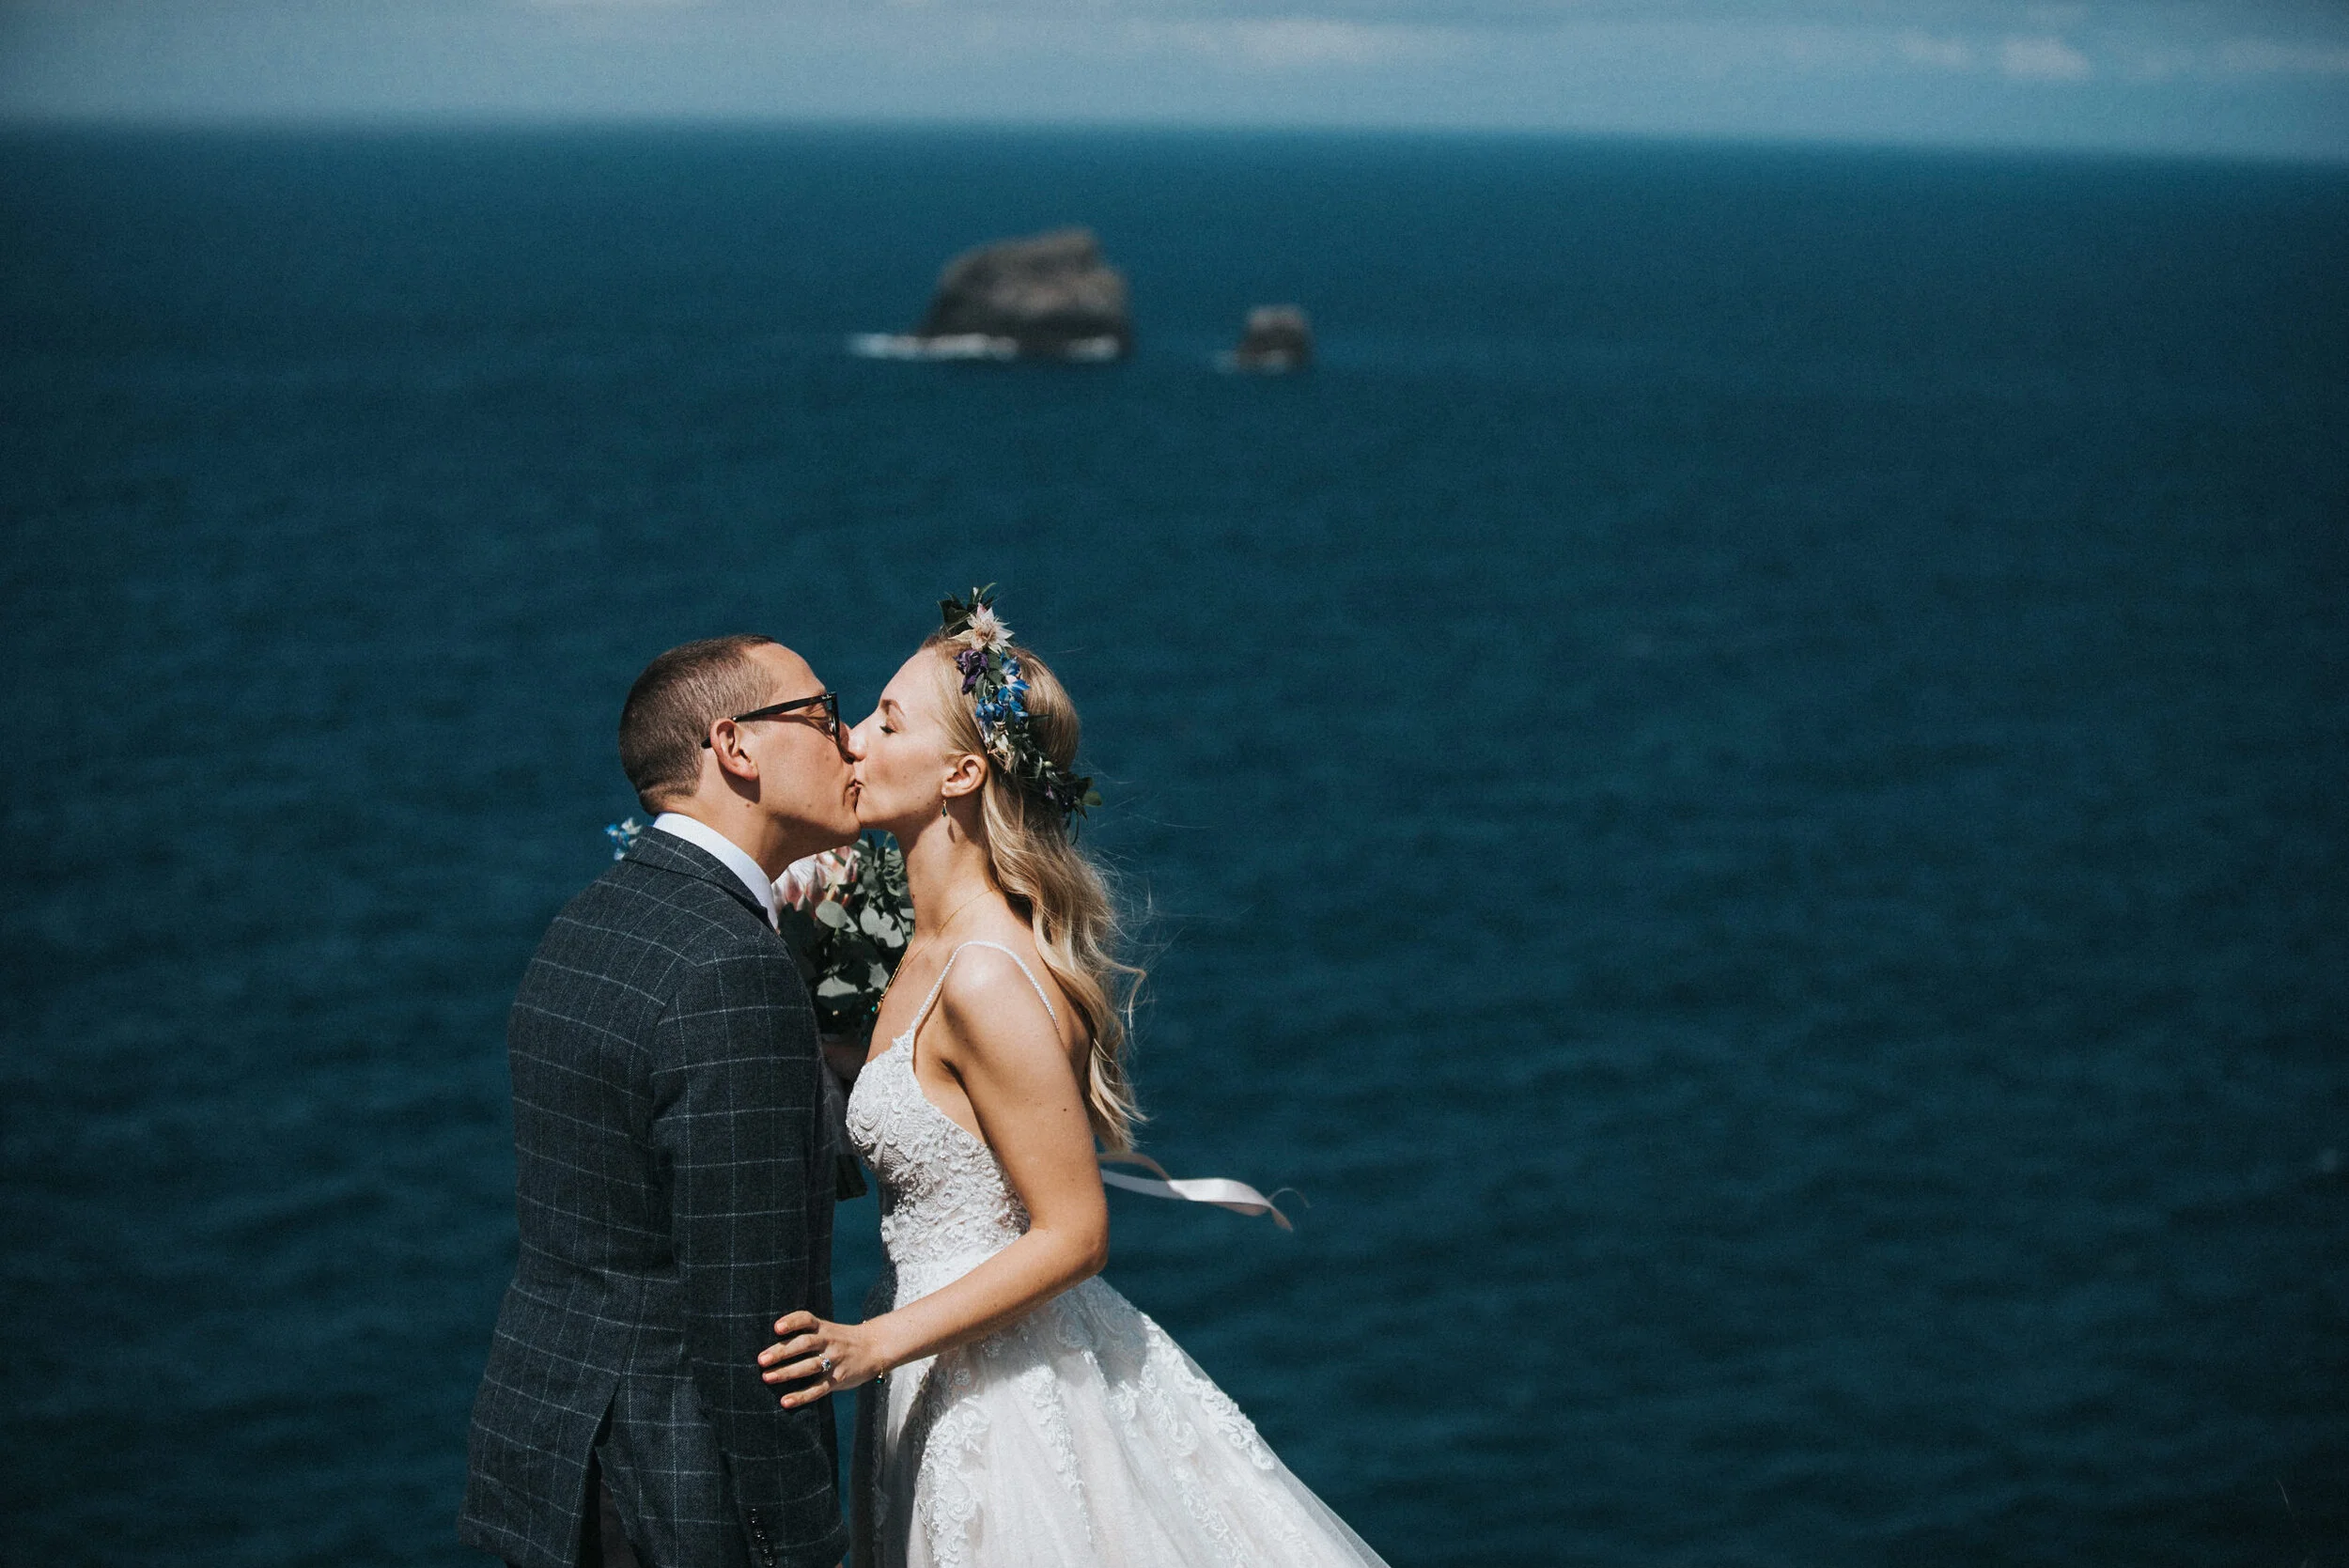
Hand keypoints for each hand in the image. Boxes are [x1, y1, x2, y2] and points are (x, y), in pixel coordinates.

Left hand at [758, 1310, 886, 1408]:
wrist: (875, 1348)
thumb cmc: (841, 1341)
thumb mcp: (827, 1330)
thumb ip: (806, 1336)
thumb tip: (771, 1349)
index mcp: (824, 1328)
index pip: (806, 1319)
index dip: (791, 1322)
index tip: (776, 1328)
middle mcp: (829, 1342)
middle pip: (804, 1344)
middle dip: (782, 1352)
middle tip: (762, 1360)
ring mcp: (835, 1361)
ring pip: (809, 1366)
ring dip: (787, 1372)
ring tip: (767, 1378)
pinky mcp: (838, 1379)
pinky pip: (818, 1389)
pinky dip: (801, 1396)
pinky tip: (785, 1401)